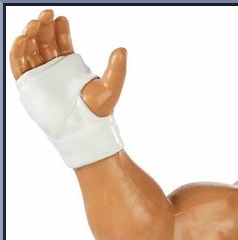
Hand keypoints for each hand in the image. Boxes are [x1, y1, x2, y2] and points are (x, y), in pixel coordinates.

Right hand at [10, 9, 126, 116]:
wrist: (83, 131)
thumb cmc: (96, 113)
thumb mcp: (110, 88)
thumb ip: (117, 69)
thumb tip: (123, 49)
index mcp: (70, 66)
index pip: (61, 41)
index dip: (59, 28)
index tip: (61, 17)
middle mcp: (53, 69)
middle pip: (44, 41)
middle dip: (43, 26)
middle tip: (47, 14)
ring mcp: (41, 76)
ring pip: (30, 49)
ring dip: (30, 34)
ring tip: (35, 24)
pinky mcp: (30, 85)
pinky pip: (19, 64)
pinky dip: (18, 50)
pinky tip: (23, 39)